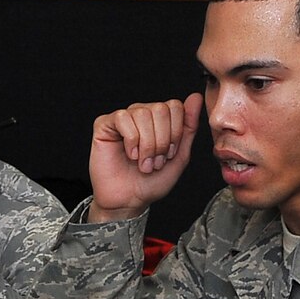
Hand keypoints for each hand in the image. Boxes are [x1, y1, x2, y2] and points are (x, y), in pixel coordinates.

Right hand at [87, 94, 201, 220]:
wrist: (128, 201)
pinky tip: (129, 154)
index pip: (175, 106)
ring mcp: (123, 119)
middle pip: (160, 109)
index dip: (175, 133)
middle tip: (154, 161)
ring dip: (146, 144)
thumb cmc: (151, 182)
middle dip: (161, 141)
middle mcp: (141, 114)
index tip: (168, 154)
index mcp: (159, 119)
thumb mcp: (179, 156)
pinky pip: (122, 118)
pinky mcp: (104, 125)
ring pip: (142, 114)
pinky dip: (130, 140)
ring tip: (142, 162)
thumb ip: (189, 127)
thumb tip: (196, 97)